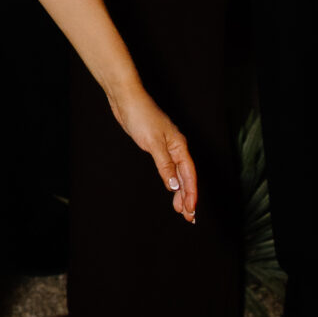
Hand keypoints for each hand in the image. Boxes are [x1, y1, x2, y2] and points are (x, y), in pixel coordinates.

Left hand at [110, 82, 197, 222]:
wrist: (126, 99)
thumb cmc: (141, 116)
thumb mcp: (153, 143)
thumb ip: (165, 166)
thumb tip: (174, 186)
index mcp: (180, 146)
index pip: (189, 175)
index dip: (191, 194)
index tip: (191, 210)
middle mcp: (176, 148)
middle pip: (186, 177)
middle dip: (188, 197)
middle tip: (188, 217)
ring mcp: (166, 147)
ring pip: (177, 173)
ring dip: (180, 191)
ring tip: (180, 209)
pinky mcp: (155, 146)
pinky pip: (167, 168)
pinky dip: (170, 180)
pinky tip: (170, 188)